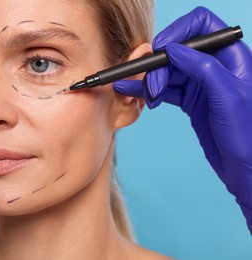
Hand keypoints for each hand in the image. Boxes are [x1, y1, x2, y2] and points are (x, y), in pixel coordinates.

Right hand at [113, 6, 251, 232]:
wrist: (246, 167)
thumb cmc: (248, 134)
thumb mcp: (227, 96)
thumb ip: (202, 68)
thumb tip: (173, 49)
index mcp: (231, 57)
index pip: (202, 25)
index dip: (178, 31)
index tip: (160, 49)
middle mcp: (215, 66)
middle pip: (178, 51)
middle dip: (159, 65)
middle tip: (151, 86)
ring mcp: (201, 84)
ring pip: (169, 71)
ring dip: (151, 80)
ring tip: (143, 95)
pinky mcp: (191, 100)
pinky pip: (166, 89)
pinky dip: (150, 91)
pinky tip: (135, 93)